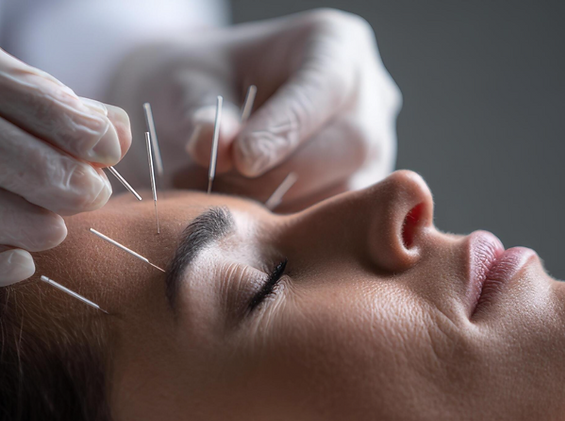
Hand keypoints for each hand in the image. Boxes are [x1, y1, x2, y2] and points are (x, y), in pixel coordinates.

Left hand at [107, 9, 400, 210]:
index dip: (286, 128)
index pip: (326, 86)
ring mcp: (375, 148)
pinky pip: (336, 224)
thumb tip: (212, 147)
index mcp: (337, 45)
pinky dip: (287, 232)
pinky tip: (244, 222)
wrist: (209, 112)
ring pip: (347, 194)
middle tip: (214, 188)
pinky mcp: (360, 193)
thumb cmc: (204, 85)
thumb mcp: (189, 82)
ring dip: (279, 212)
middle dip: (278, 178)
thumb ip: (201, 112)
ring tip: (217, 204)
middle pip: (348, 146)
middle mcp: (369, 96)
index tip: (242, 159)